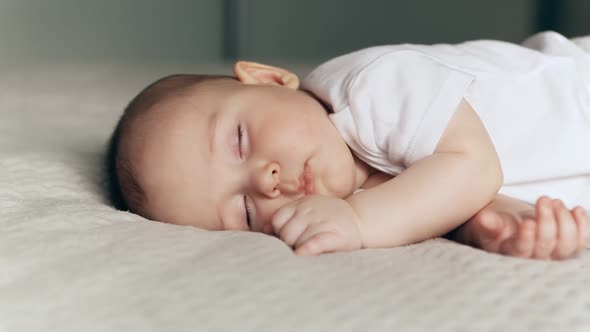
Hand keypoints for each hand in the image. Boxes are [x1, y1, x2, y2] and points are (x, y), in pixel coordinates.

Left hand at [271, 195, 362, 255]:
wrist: (359, 219)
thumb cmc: (327, 219)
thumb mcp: (307, 211)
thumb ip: (287, 217)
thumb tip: (265, 229)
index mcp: (302, 204)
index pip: (278, 220)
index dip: (279, 232)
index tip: (287, 239)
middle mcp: (310, 211)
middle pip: (286, 233)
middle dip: (288, 244)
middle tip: (297, 248)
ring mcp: (323, 222)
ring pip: (297, 240)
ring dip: (298, 249)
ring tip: (306, 251)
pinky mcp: (335, 236)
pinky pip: (314, 244)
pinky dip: (306, 250)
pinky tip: (303, 254)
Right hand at [468, 196, 588, 259]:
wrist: (509, 230)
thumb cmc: (495, 228)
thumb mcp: (484, 224)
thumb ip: (487, 223)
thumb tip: (484, 219)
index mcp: (510, 254)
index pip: (522, 250)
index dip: (527, 238)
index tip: (528, 222)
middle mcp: (534, 259)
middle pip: (547, 245)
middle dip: (548, 220)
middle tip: (543, 199)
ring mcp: (553, 255)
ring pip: (568, 244)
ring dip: (565, 220)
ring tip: (555, 202)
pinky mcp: (568, 248)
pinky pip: (581, 242)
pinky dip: (583, 226)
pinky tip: (576, 210)